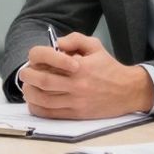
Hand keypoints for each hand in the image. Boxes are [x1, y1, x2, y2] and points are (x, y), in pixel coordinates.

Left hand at [19, 32, 153, 118]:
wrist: (128, 91)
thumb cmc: (109, 68)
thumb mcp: (95, 46)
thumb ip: (74, 40)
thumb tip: (55, 44)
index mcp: (79, 65)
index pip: (48, 58)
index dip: (36, 56)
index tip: (35, 58)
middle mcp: (76, 84)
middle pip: (41, 80)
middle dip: (27, 76)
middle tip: (25, 73)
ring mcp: (75, 101)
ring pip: (42, 99)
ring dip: (29, 92)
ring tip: (27, 87)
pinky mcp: (76, 114)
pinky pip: (50, 113)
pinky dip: (37, 108)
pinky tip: (34, 101)